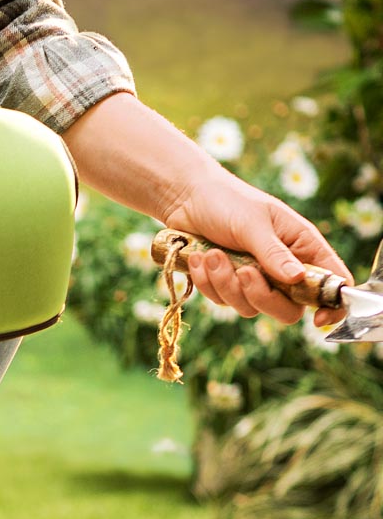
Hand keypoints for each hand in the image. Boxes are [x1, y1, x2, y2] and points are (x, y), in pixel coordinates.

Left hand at [163, 172, 353, 327]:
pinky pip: (222, 301)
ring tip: (213, 254)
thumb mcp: (254, 223)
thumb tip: (297, 278)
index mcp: (303, 247)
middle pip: (288, 309)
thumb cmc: (229, 202)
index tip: (318, 319)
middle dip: (262, 296)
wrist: (187, 200)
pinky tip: (199, 258)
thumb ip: (274, 253)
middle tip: (244, 271)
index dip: (332, 305)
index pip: (331, 282)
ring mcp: (255, 280)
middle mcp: (283, 268)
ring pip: (250, 308)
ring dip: (226, 284)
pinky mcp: (227, 285)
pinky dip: (208, 282)